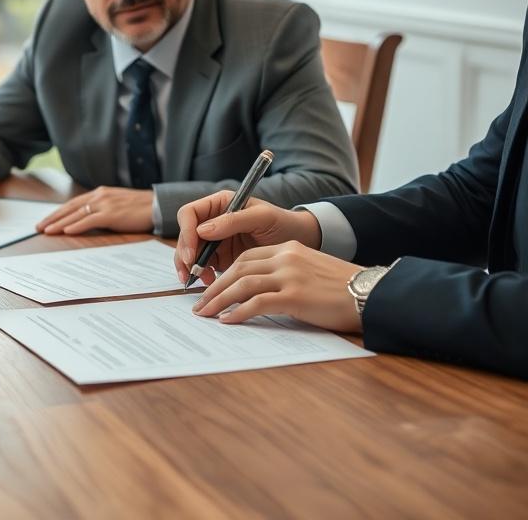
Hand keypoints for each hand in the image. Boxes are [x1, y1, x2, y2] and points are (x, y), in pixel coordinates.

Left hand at [37, 187, 153, 234]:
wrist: (157, 205)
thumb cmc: (139, 207)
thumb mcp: (116, 204)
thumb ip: (101, 209)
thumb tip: (87, 221)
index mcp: (99, 193)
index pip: (72, 203)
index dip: (57, 212)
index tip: (46, 220)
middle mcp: (99, 196)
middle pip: (69, 208)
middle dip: (53, 218)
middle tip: (39, 227)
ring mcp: (105, 204)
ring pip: (76, 214)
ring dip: (60, 223)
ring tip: (47, 231)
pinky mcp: (112, 214)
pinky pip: (90, 220)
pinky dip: (77, 225)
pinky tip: (66, 231)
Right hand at [174, 190, 321, 284]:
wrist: (300, 242)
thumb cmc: (284, 223)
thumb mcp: (263, 218)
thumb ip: (234, 220)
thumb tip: (202, 230)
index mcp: (220, 204)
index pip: (190, 214)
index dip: (187, 233)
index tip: (192, 253)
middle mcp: (213, 220)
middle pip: (185, 236)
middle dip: (185, 255)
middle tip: (192, 272)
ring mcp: (215, 240)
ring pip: (189, 253)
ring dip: (190, 267)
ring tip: (202, 280)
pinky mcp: (219, 257)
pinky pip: (201, 266)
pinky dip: (201, 275)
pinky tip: (210, 282)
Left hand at [190, 241, 362, 332]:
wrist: (372, 294)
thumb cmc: (343, 289)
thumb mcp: (311, 272)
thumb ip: (286, 274)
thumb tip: (258, 293)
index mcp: (289, 249)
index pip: (246, 257)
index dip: (225, 272)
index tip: (211, 286)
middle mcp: (286, 258)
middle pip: (238, 268)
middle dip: (215, 286)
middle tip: (199, 303)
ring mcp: (290, 275)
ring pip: (242, 284)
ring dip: (218, 300)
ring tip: (205, 313)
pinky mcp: (295, 296)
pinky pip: (257, 303)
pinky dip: (238, 312)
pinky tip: (227, 321)